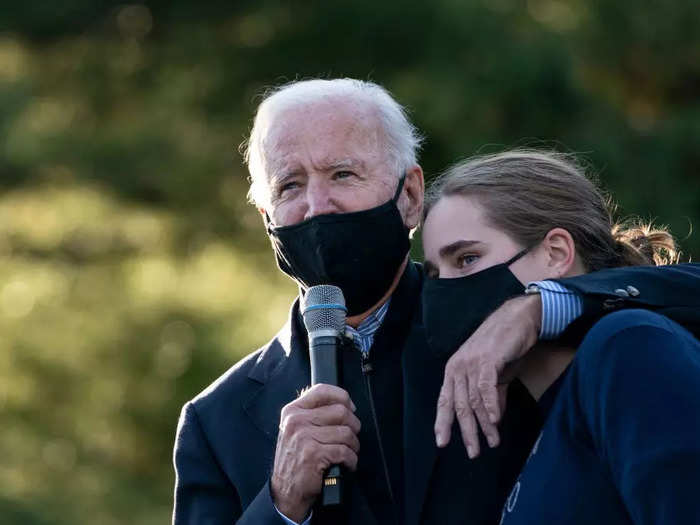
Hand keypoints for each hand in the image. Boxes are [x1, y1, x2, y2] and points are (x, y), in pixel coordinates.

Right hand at [271, 384, 360, 521]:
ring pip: (346, 433)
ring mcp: (304, 437)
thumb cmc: (296, 460)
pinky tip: (345, 465)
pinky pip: (345, 452)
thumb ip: (313, 413)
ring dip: (353, 446)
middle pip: (341, 411)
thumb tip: (344, 403)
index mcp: (293, 411)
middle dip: (353, 426)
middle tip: (351, 437)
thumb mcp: (296, 430)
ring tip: (348, 453)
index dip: (342, 397)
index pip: (322, 390)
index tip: (350, 408)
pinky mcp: (313, 455)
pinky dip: (351, 461)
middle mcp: (296, 421)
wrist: (285, 492)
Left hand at [434, 294, 541, 457]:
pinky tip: (496, 420)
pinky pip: (485, 387)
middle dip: (467, 431)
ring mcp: (471, 362)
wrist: (518, 318)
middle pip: (458, 405)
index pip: (445, 400)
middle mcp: (458, 367)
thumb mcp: (495, 375)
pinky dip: (490, 405)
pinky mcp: (488, 359)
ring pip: (473, 400)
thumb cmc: (505, 346)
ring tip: (493, 441)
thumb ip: (492, 396)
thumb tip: (492, 421)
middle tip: (473, 452)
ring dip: (485, 424)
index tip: (442, 443)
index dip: (442, 422)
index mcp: (454, 370)